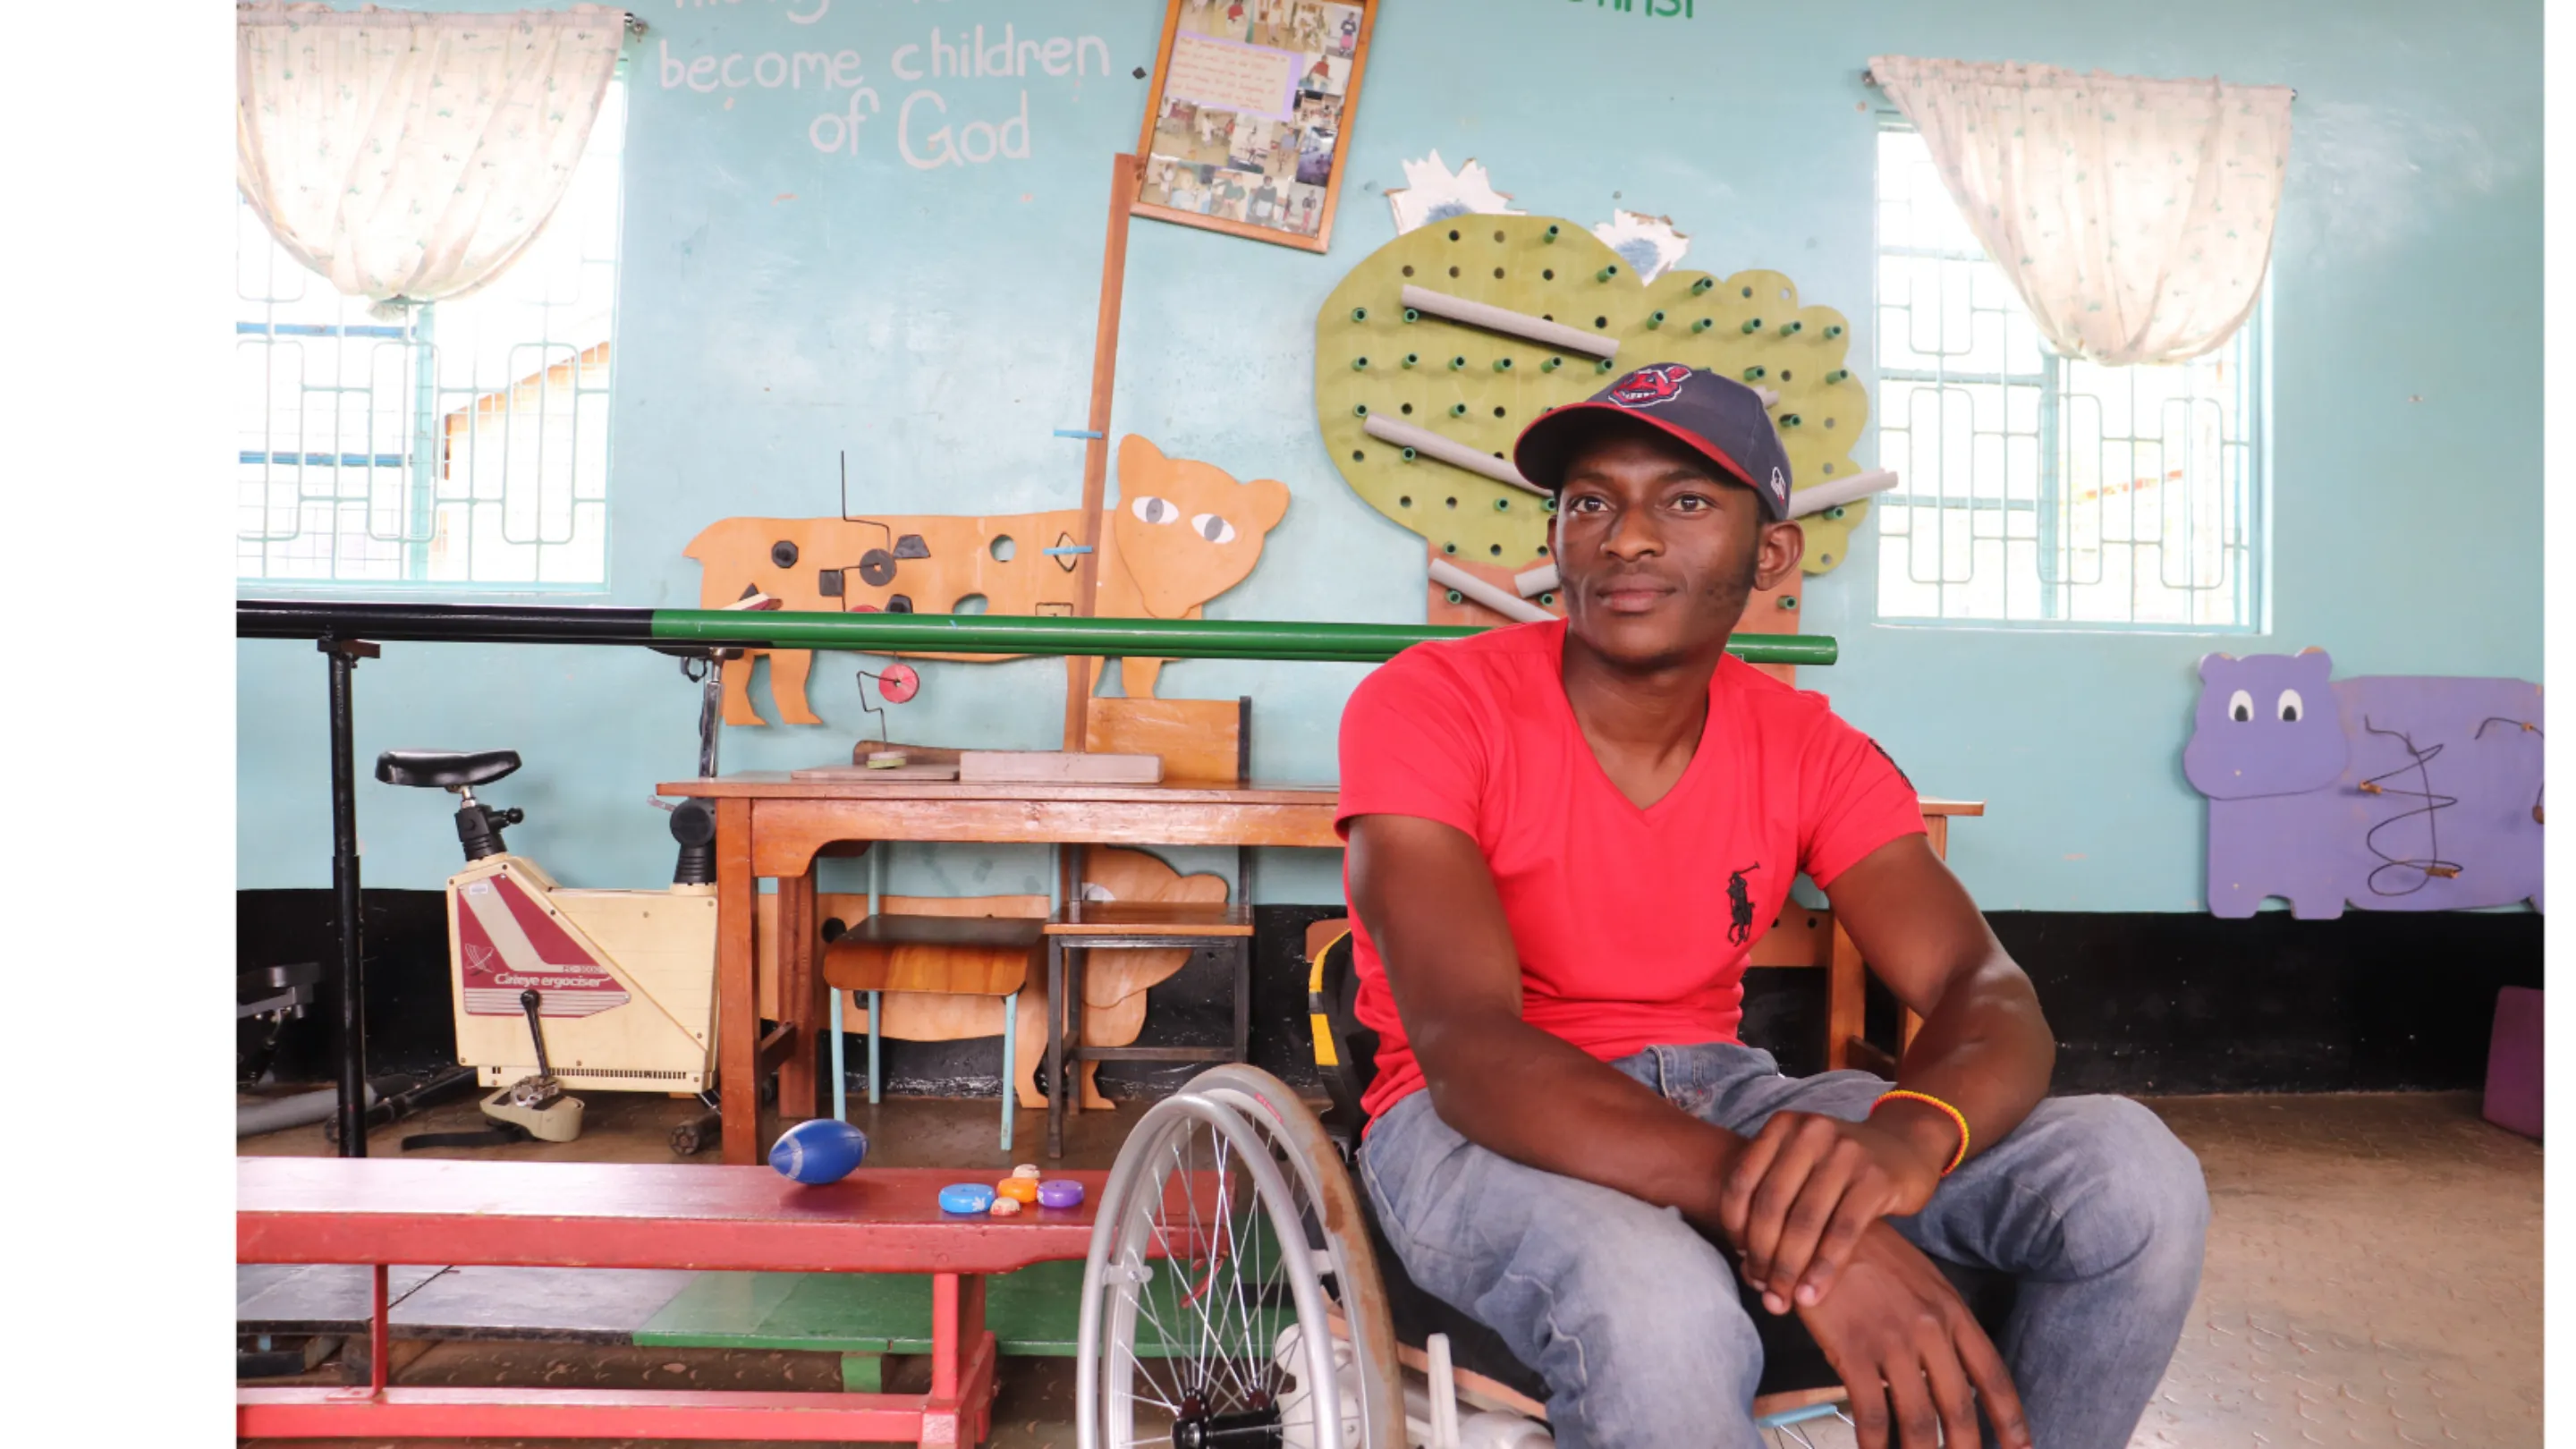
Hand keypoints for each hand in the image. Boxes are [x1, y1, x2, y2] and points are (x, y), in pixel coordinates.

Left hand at [1717, 1109, 1946, 1312]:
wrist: (1906, 1146)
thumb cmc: (1843, 1165)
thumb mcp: (1803, 1161)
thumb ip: (1773, 1194)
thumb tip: (1745, 1260)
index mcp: (1783, 1126)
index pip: (1742, 1181)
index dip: (1734, 1226)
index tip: (1740, 1258)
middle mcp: (1810, 1133)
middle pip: (1771, 1204)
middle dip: (1762, 1255)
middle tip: (1762, 1290)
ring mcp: (1846, 1154)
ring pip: (1804, 1221)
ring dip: (1789, 1268)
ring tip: (1783, 1299)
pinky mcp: (1876, 1180)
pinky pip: (1842, 1231)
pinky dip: (1824, 1268)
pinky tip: (1813, 1293)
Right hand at [1792, 1222, 2031, 1448]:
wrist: (1820, 1227)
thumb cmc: (1867, 1252)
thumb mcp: (1920, 1278)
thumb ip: (1940, 1321)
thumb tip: (1945, 1371)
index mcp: (1952, 1310)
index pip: (1992, 1375)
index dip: (2010, 1420)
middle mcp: (1931, 1329)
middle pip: (1958, 1407)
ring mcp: (1893, 1341)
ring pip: (1918, 1419)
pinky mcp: (1855, 1350)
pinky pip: (1872, 1413)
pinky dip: (1875, 1445)